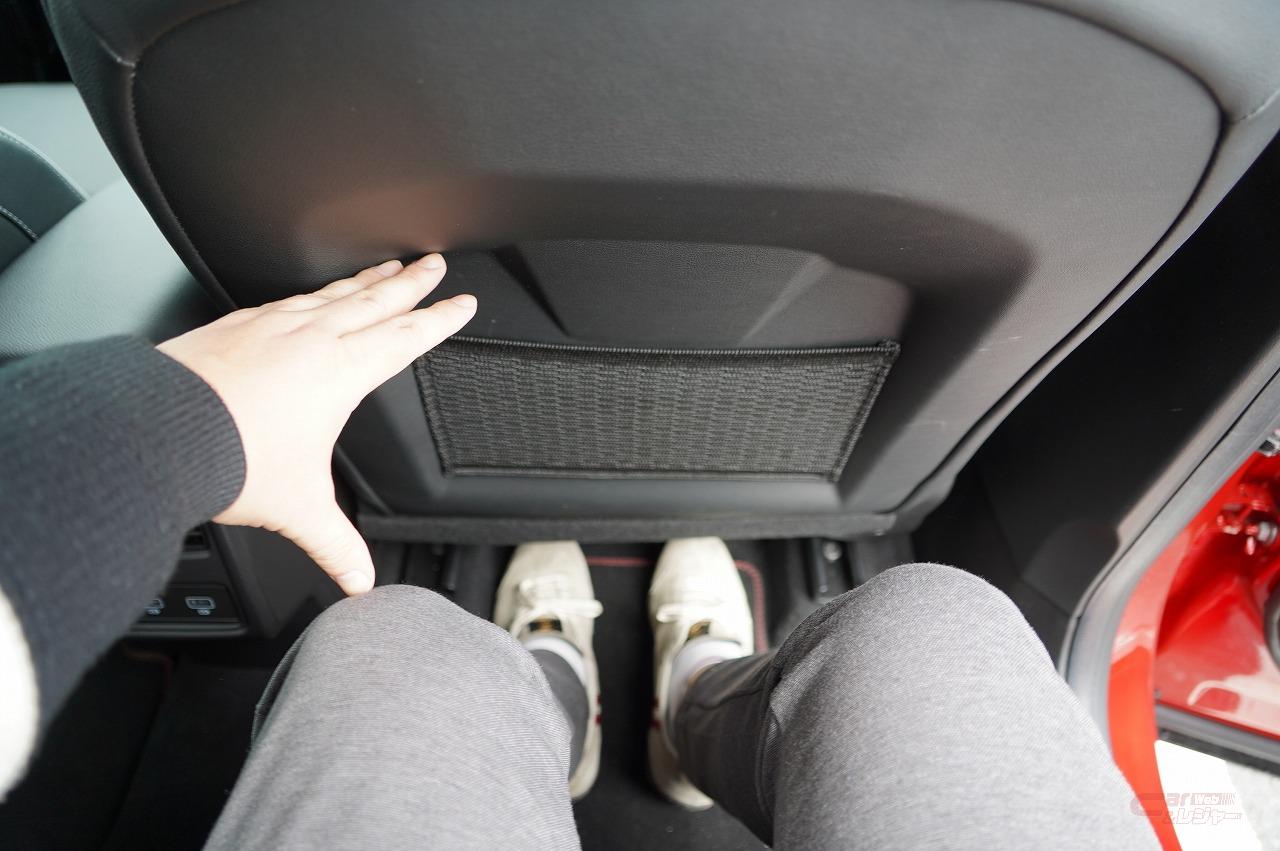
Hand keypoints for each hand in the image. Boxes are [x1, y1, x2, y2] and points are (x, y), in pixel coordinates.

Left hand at [158, 254, 474, 594]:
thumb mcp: (297, 507)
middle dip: (411, 282)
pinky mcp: (237, 324)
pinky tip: (309, 296)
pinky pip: (289, 298)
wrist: (159, 427)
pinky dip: (312, 292)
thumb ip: (335, 544)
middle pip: (377, 301)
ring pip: (334, 293)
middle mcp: (312, 339)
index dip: (439, 321)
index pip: (406, 338)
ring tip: (385, 268)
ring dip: (366, 280)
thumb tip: (359, 581)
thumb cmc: (229, 457)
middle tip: (434, 264)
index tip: (461, 303)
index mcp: (341, 372)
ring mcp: (272, 325)